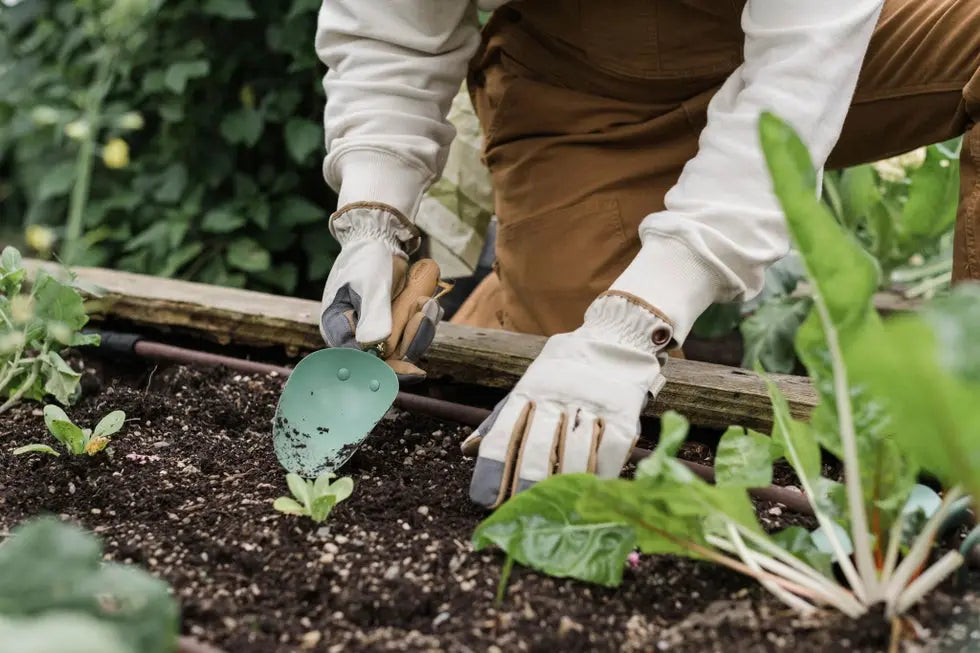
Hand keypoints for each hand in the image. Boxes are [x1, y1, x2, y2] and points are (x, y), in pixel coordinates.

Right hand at [319, 203, 447, 382]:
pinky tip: (429, 302)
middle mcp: (354, 338)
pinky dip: (424, 324)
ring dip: (420, 331)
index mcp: (337, 328)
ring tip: (427, 301)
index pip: (358, 360)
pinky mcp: (393, 329)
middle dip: (411, 341)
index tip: (413, 370)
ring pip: (402, 350)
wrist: (379, 241)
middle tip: (425, 312)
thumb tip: (375, 348)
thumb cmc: (366, 259)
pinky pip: (412, 338)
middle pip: (385, 360)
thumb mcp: (370, 285)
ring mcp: (375, 335)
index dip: (385, 370)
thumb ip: (374, 315)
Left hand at [462, 293, 673, 507]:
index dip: (493, 467)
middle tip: (523, 509)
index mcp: (528, 391)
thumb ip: (499, 421)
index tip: (484, 499)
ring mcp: (591, 403)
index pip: (504, 432)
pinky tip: (594, 490)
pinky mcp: (622, 411)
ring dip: (567, 481)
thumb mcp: (526, 389)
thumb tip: (466, 450)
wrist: (612, 342)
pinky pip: (612, 447)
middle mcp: (556, 397)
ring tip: (559, 507)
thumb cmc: (561, 375)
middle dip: (529, 481)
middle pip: (540, 445)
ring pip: (577, 450)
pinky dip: (604, 471)